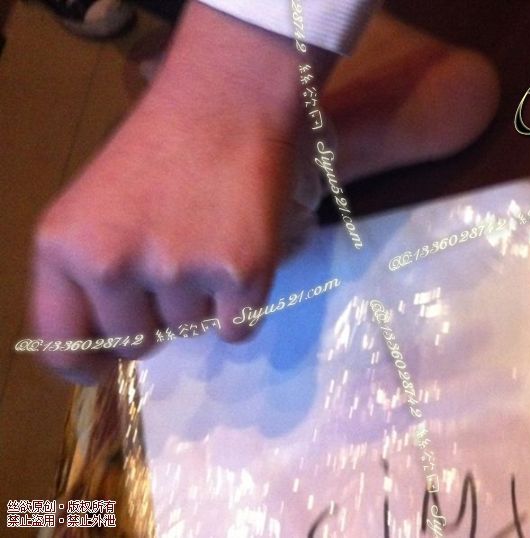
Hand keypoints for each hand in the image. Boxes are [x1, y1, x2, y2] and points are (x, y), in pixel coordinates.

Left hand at [30, 2, 336, 383]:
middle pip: (137, 345)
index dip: (86, 365)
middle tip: (176, 264)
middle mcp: (113, 265)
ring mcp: (180, 271)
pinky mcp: (242, 272)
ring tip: (210, 242)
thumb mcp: (93, 208)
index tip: (104, 367)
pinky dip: (241, 309)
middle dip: (156, 319)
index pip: (62, 345)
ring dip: (202, 303)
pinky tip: (239, 259)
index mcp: (63, 247)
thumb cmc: (157, 152)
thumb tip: (113, 347)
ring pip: (192, 331)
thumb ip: (88, 274)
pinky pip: (237, 331)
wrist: (227, 103)